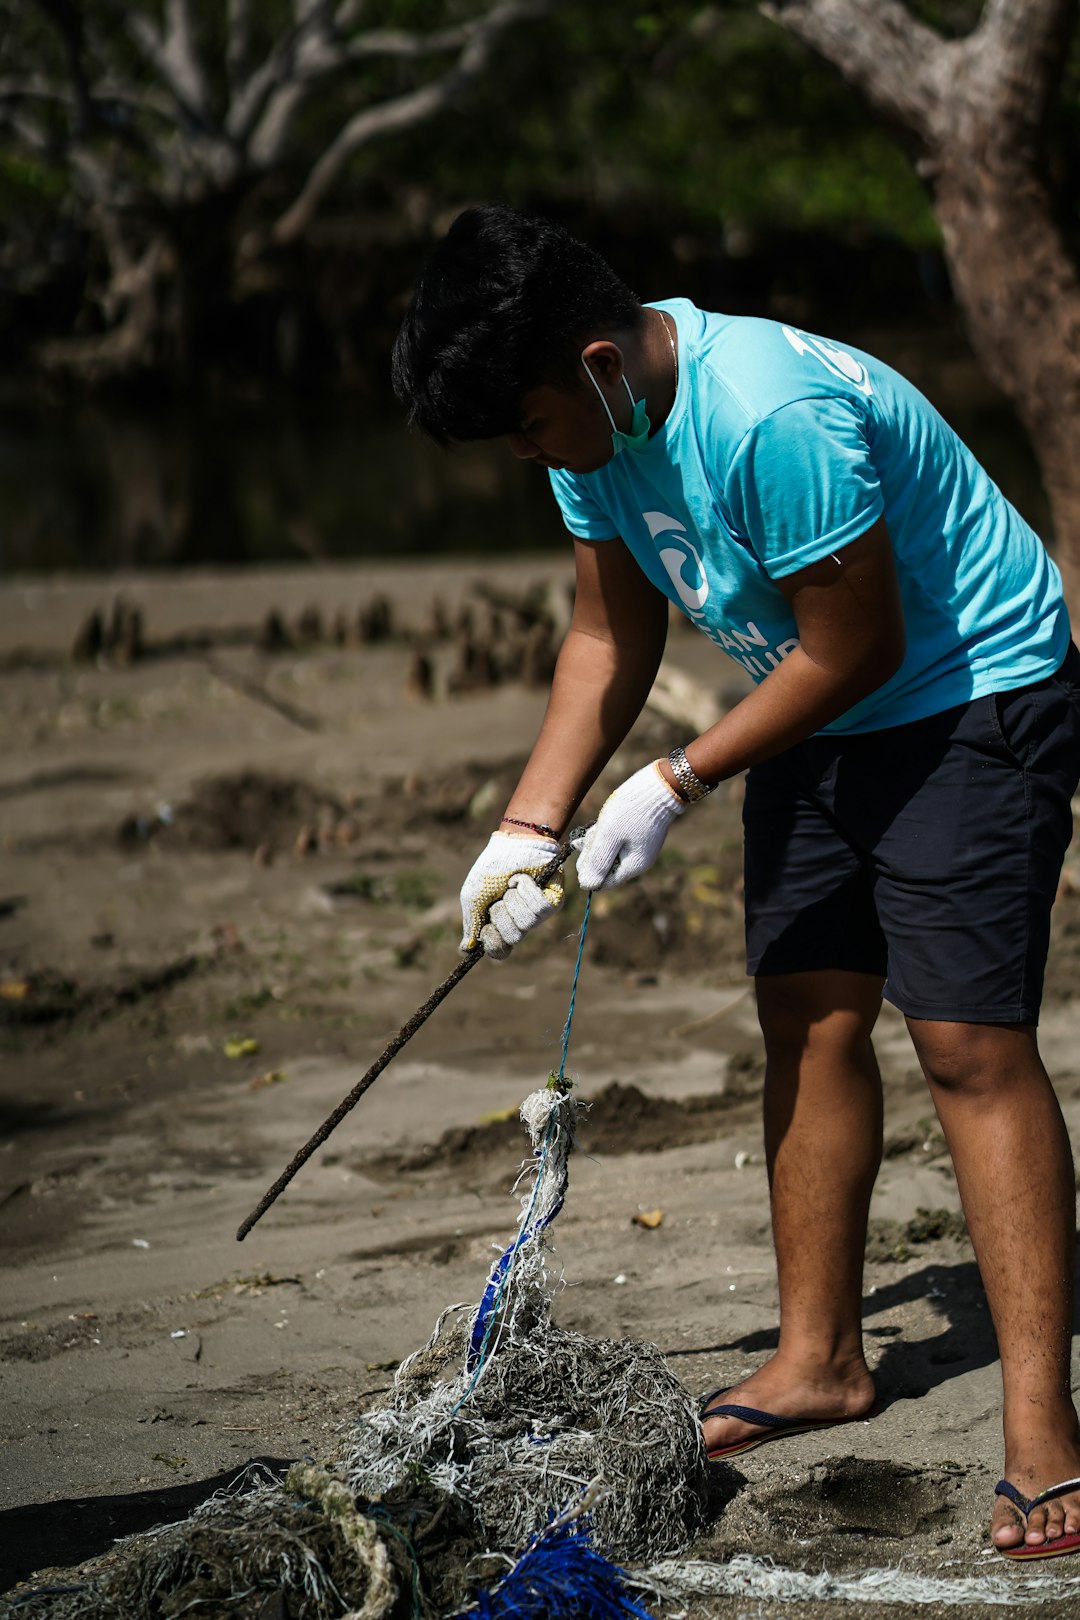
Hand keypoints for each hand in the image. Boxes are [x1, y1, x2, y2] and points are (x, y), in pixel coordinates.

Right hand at [459, 832, 563, 957]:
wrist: (512, 844)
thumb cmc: (491, 869)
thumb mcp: (473, 897)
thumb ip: (472, 923)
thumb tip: (466, 950)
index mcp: (501, 926)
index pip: (501, 951)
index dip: (494, 942)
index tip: (487, 928)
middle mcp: (520, 923)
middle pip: (512, 938)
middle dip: (502, 914)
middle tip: (500, 897)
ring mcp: (537, 914)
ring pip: (526, 923)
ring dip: (513, 899)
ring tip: (511, 884)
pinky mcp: (552, 901)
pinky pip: (540, 908)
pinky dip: (526, 890)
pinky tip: (523, 879)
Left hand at [575, 762, 684, 890]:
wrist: (658, 785)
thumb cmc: (631, 811)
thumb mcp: (609, 836)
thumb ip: (598, 862)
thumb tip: (587, 886)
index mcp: (633, 866)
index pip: (603, 881)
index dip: (589, 869)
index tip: (587, 849)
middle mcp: (638, 861)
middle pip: (605, 867)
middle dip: (594, 852)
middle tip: (593, 834)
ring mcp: (639, 848)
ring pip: (609, 852)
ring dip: (598, 841)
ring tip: (599, 825)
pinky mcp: (638, 835)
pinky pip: (616, 841)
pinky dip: (606, 833)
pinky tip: (601, 823)